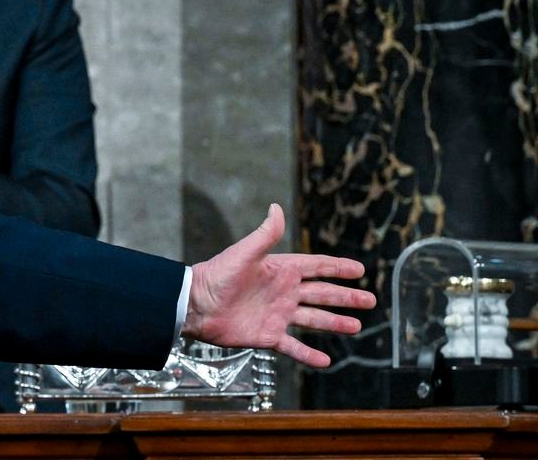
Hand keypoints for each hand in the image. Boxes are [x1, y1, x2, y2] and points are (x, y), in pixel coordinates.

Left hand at [181, 204, 375, 367]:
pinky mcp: (268, 336)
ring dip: (335, 323)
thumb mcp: (244, 253)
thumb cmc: (217, 276)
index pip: (316, 267)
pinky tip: (326, 360)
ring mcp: (278, 315)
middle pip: (322, 294)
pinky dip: (309, 355)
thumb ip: (264, 234)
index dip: (338, 268)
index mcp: (280, 270)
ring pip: (314, 319)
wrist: (195, 305)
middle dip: (346, 297)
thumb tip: (276, 207)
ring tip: (356, 327)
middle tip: (370, 300)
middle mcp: (283, 292)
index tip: (360, 270)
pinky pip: (294, 347)